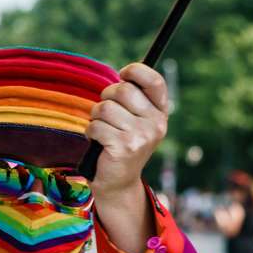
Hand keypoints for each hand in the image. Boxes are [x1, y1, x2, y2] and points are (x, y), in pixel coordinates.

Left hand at [85, 63, 169, 199]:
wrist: (118, 182)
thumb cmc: (122, 143)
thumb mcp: (135, 120)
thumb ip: (135, 98)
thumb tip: (125, 73)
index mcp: (160, 113)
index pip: (154, 81)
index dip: (136, 71)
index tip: (123, 75)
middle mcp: (156, 124)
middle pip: (122, 90)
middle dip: (106, 97)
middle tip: (105, 112)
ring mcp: (141, 136)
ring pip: (105, 108)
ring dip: (96, 117)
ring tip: (102, 129)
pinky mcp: (124, 147)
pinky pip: (96, 126)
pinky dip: (91, 132)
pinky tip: (98, 142)